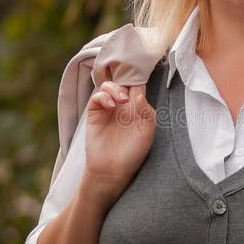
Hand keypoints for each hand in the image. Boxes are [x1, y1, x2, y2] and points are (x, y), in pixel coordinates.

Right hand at [84, 81, 156, 198]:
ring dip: (115, 88)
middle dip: (126, 80)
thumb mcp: (147, 134)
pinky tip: (110, 106)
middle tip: (130, 94)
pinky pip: (97, 97)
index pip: (139, 87)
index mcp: (138, 109)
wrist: (112, 170)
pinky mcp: (95, 114)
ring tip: (122, 100)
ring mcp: (108, 109)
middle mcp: (123, 107)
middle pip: (123, 82)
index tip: (143, 74)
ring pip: (109, 86)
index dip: (140, 78)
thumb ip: (148, 114)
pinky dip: (103, 97)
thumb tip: (140, 95)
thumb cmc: (132, 154)